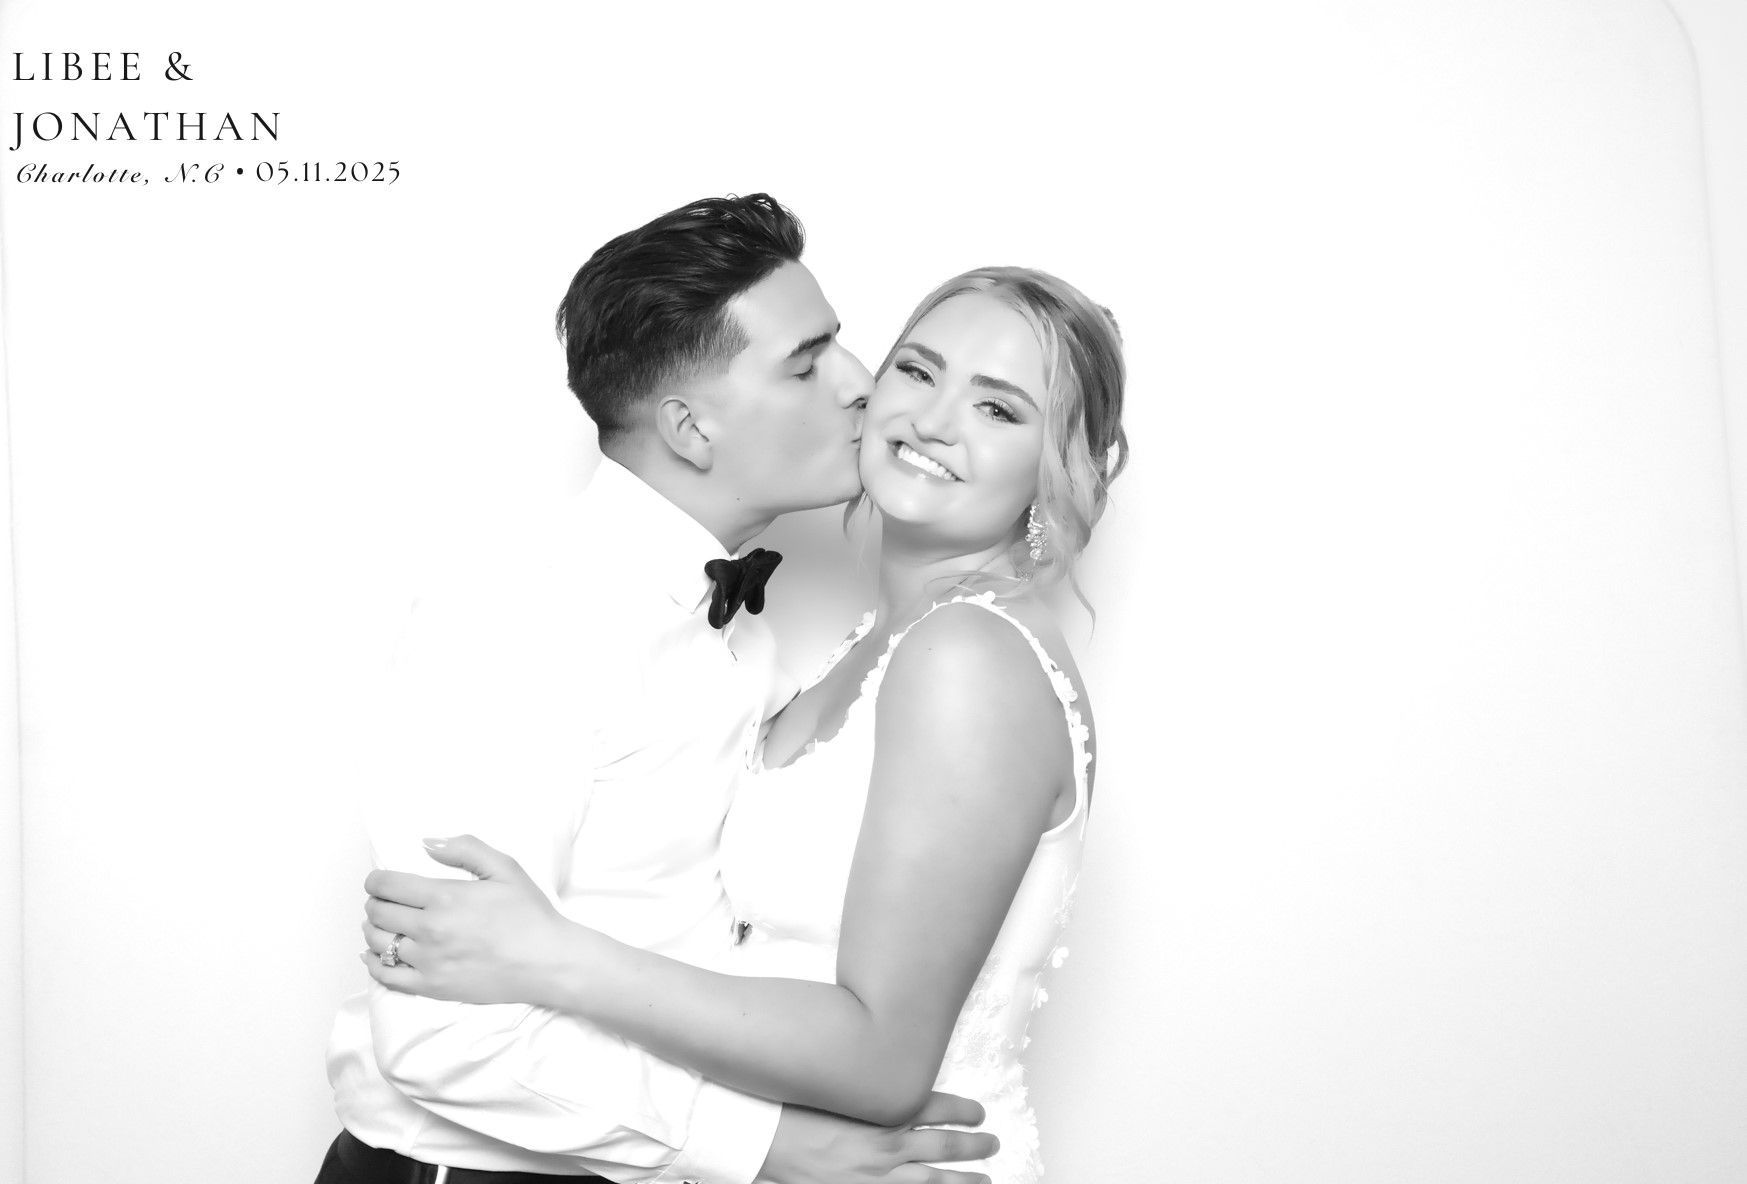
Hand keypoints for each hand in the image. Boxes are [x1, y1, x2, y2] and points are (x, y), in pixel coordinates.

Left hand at [361, 834, 575, 1005]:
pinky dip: (374, 963)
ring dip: (373, 930)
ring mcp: (428, 961)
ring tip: (382, 925)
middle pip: (378, 913)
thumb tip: (427, 842)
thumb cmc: (529, 915)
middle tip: (383, 901)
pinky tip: (375, 955)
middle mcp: (430, 929)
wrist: (546, 962)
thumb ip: (465, 849)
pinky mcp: (431, 987)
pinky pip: (386, 976)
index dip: (376, 880)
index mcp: (445, 897)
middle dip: (375, 903)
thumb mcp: (505, 868)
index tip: (379, 881)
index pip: (387, 885)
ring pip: (378, 943)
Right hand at [756, 1092, 997, 1183]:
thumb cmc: (792, 1109)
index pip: (935, 1106)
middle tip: (993, 1143)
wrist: (761, 1139)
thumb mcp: (836, 1088)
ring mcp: (876, 1177)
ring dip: (966, 1182)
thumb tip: (894, 1084)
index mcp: (880, 1113)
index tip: (979, 1111)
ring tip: (987, 1180)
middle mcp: (885, 1147)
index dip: (962, 1110)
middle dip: (974, 1146)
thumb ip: (866, 1089)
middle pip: (944, 1146)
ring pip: (935, 1182)